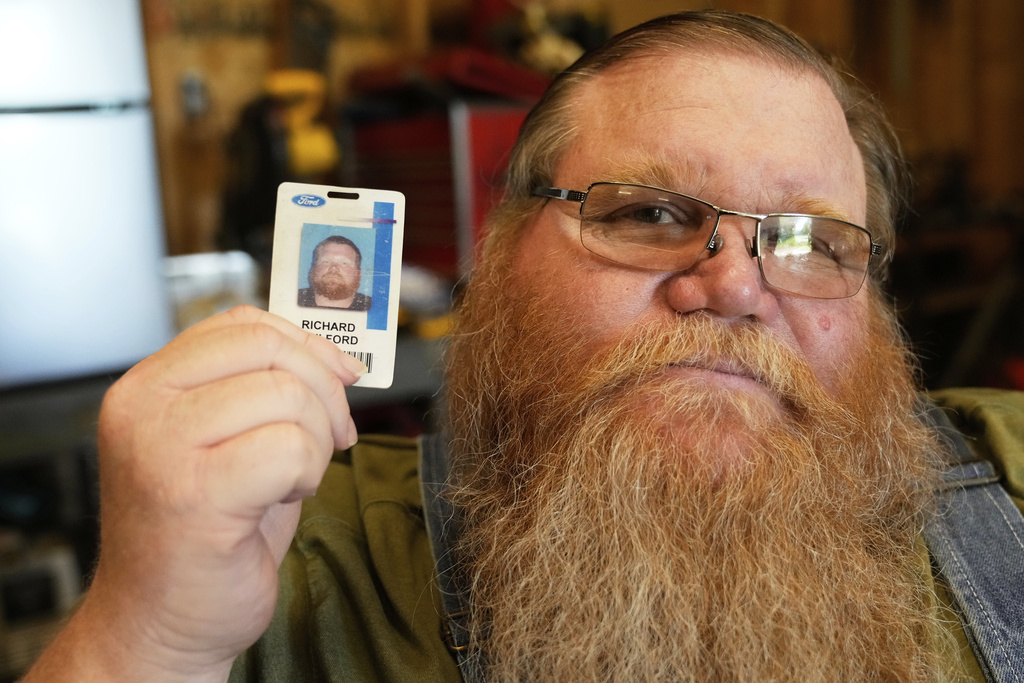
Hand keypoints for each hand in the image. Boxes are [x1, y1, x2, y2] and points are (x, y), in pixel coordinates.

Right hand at [25, 306, 364, 680]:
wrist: (160, 623)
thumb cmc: (204, 535)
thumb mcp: (225, 441)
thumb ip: (259, 389)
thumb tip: (333, 357)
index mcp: (149, 385)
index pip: (242, 324)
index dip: (306, 344)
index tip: (341, 376)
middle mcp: (144, 406)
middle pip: (269, 349)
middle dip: (323, 390)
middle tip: (334, 436)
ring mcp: (161, 447)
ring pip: (287, 397)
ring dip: (316, 440)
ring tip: (295, 477)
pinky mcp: (193, 494)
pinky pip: (290, 447)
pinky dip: (308, 471)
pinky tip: (285, 497)